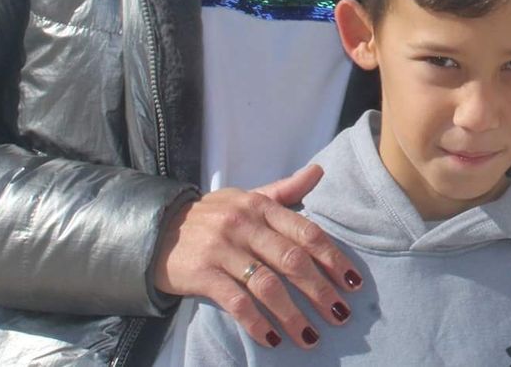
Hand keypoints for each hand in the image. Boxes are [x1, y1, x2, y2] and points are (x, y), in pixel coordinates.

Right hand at [153, 164, 361, 349]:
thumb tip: (320, 171)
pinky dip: (256, 323)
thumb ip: (285, 190)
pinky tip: (271, 339)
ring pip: (267, 285)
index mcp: (260, 206)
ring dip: (292, 314)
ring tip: (310, 335)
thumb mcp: (247, 197)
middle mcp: (244, 224)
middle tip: (340, 314)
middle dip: (320, 290)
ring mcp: (222, 249)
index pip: (305, 232)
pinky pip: (235, 301)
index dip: (332, 258)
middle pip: (291, 260)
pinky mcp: (201, 274)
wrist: (156, 229)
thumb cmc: (213, 216)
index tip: (353, 281)